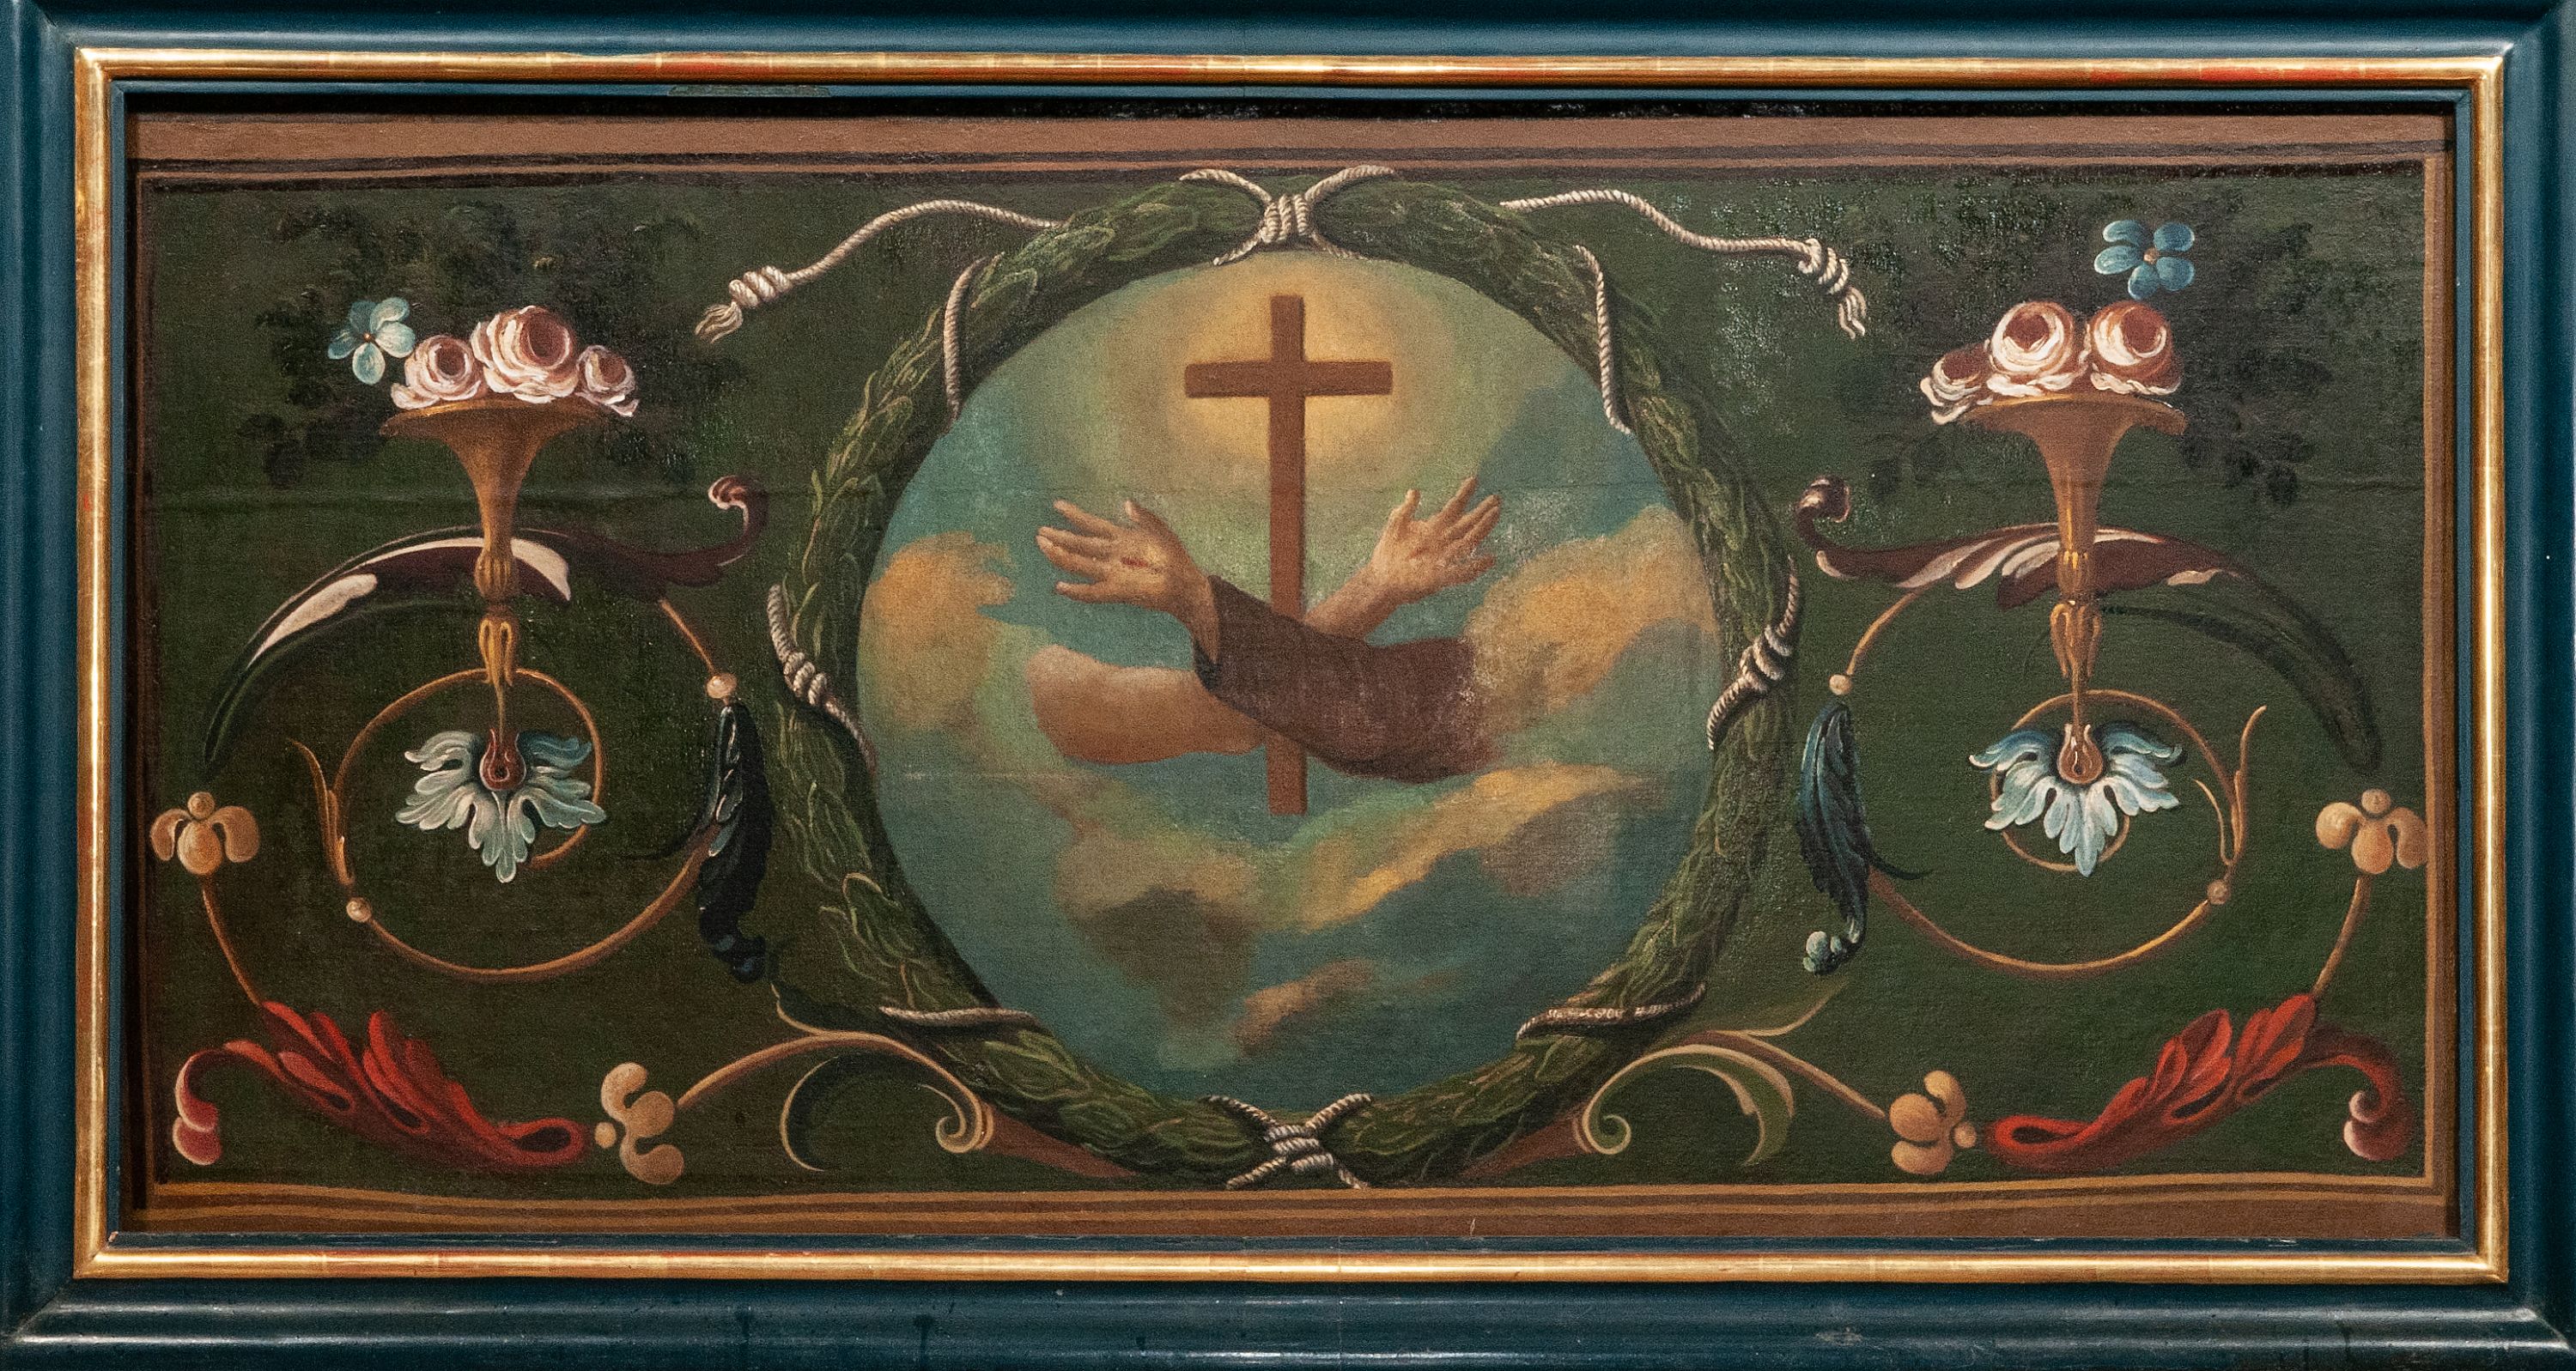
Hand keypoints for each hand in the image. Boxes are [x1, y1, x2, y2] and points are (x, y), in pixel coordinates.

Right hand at [1037, 499, 1218, 647]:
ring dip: (1061, 556)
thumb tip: (1126, 502)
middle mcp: (1112, 555)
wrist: (1185, 584)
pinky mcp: (1117, 590)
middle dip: (1060, 537)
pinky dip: (1076, 591)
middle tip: (1040, 531)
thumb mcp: (1160, 531)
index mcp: (1121, 539)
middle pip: (1080, 543)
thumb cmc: (1174, 558)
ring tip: (1044, 546)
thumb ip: (1143, 517)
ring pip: (1080, 563)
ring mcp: (1113, 572)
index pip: (1092, 524)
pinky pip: (1092, 592)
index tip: (1057, 504)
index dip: (1075, 515)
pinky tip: (1060, 587)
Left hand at [1361, 477, 1500, 606]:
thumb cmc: (1389, 552)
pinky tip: (1490, 558)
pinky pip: (1462, 572)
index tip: (1474, 479)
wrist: (1381, 579)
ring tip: (1495, 514)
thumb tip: (1414, 490)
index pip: (1454, 508)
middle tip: (1496, 498)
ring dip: (1482, 529)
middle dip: (1481, 511)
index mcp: (1434, 528)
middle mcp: (1444, 541)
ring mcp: (1444, 558)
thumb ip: (1405, 510)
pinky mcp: (1440, 577)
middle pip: (1467, 523)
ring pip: (1469, 542)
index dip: (1464, 494)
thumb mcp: (1395, 526)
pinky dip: (1476, 566)